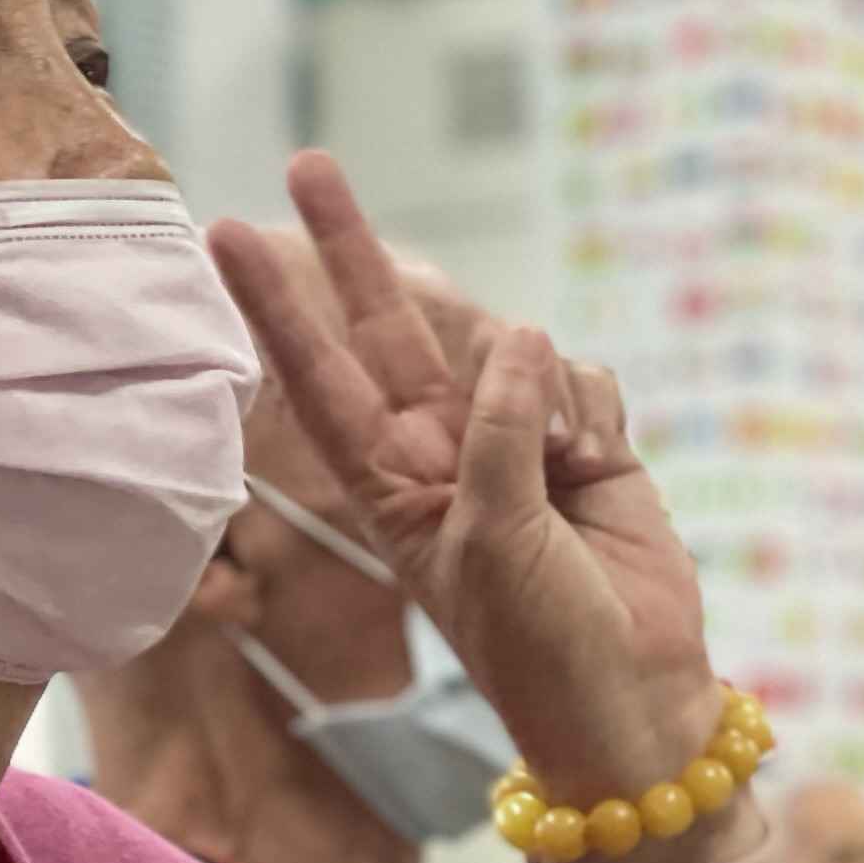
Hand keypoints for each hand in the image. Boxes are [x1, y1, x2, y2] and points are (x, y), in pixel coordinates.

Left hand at [211, 154, 717, 820]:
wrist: (633, 699)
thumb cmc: (540, 645)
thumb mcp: (491, 540)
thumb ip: (497, 431)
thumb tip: (520, 335)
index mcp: (393, 488)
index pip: (321, 383)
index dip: (278, 310)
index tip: (229, 236)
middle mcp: (447, 453)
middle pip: (390, 330)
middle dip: (353, 249)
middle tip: (310, 163)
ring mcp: (520, 445)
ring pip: (518, 353)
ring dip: (542, 388)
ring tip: (566, 461)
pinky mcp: (591, 446)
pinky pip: (583, 380)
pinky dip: (592, 409)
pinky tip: (597, 461)